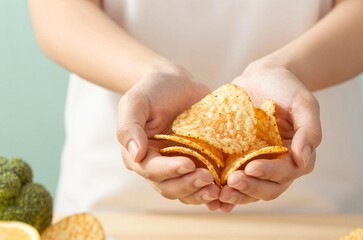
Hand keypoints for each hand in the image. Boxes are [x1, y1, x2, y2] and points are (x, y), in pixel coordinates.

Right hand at [116, 63, 220, 208]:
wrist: (179, 84)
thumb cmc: (154, 91)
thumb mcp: (136, 102)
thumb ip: (129, 127)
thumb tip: (136, 155)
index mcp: (139, 155)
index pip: (151, 170)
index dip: (169, 170)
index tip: (188, 164)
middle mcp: (158, 167)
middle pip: (169, 187)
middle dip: (188, 185)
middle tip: (208, 178)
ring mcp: (179, 168)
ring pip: (186, 192)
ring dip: (200, 194)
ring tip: (217, 189)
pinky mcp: (198, 166)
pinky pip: (202, 186)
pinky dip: (211, 192)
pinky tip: (224, 192)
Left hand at [218, 62, 321, 211]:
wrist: (262, 76)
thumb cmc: (286, 88)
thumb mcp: (303, 103)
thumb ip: (309, 130)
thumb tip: (303, 160)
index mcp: (295, 155)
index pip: (286, 172)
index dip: (269, 173)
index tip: (251, 168)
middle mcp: (276, 164)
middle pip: (268, 188)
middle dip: (250, 188)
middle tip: (231, 182)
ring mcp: (255, 163)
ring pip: (249, 190)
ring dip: (236, 195)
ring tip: (219, 193)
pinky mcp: (236, 160)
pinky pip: (230, 180)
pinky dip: (223, 191)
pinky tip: (211, 196)